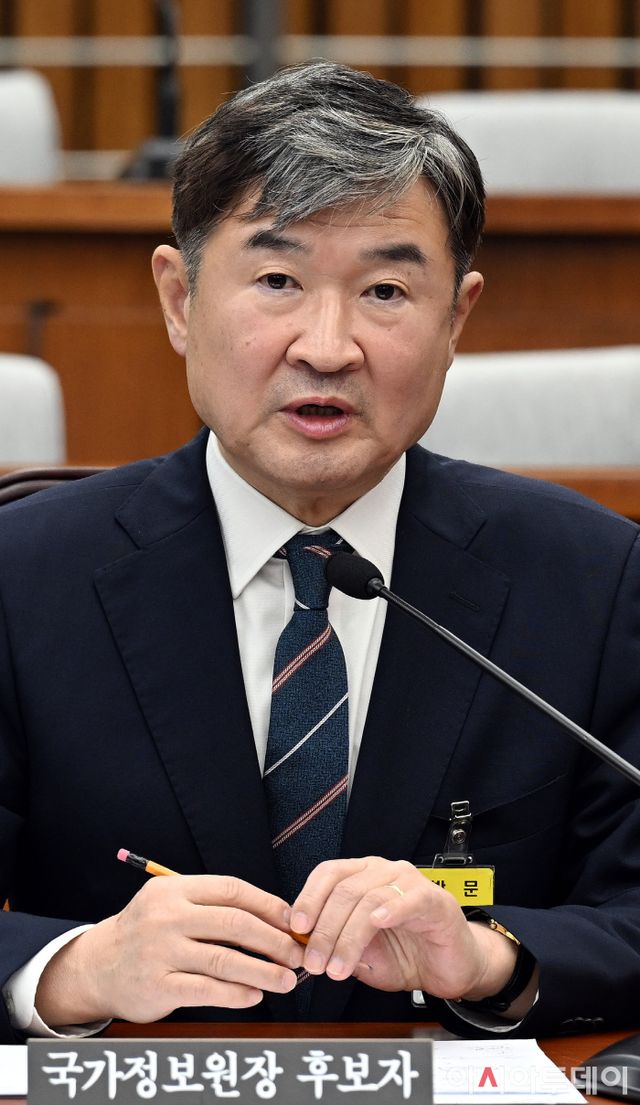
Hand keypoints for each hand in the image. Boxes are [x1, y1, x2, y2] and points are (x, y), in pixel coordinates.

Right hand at [36, 875, 303, 1026]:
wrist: (98, 967)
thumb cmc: (150, 934)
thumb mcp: (173, 905)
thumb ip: (215, 908)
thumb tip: (278, 919)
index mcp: (174, 889)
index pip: (232, 890)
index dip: (268, 905)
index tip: (293, 922)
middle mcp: (166, 916)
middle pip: (234, 923)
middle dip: (273, 939)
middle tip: (297, 954)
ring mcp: (160, 951)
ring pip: (224, 960)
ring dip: (262, 971)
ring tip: (287, 980)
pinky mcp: (157, 985)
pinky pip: (206, 990)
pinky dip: (236, 994)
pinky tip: (255, 996)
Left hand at [290, 857, 517, 1000]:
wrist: (449, 968)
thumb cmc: (406, 955)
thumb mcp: (361, 954)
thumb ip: (335, 945)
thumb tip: (303, 946)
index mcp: (363, 877)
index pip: (329, 874)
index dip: (309, 898)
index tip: (296, 929)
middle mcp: (384, 872)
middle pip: (345, 890)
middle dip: (324, 930)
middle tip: (316, 962)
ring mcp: (410, 882)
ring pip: (369, 899)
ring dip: (349, 936)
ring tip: (339, 966)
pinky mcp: (435, 899)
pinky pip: (409, 899)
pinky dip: (391, 909)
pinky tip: (378, 923)